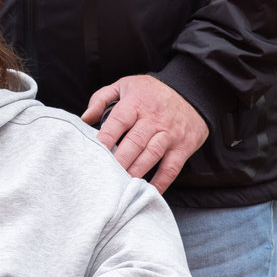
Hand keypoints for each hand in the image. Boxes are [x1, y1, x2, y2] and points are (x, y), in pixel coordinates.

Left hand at [82, 74, 207, 189]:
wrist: (192, 91)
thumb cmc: (151, 92)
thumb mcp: (125, 85)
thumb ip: (101, 99)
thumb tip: (84, 119)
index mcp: (136, 103)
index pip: (118, 121)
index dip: (105, 138)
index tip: (93, 153)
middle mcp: (153, 119)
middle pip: (134, 143)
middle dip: (118, 161)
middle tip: (104, 175)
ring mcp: (170, 134)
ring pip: (151, 155)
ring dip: (135, 172)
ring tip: (121, 185)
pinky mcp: (183, 146)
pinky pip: (171, 168)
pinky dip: (160, 182)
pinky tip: (146, 191)